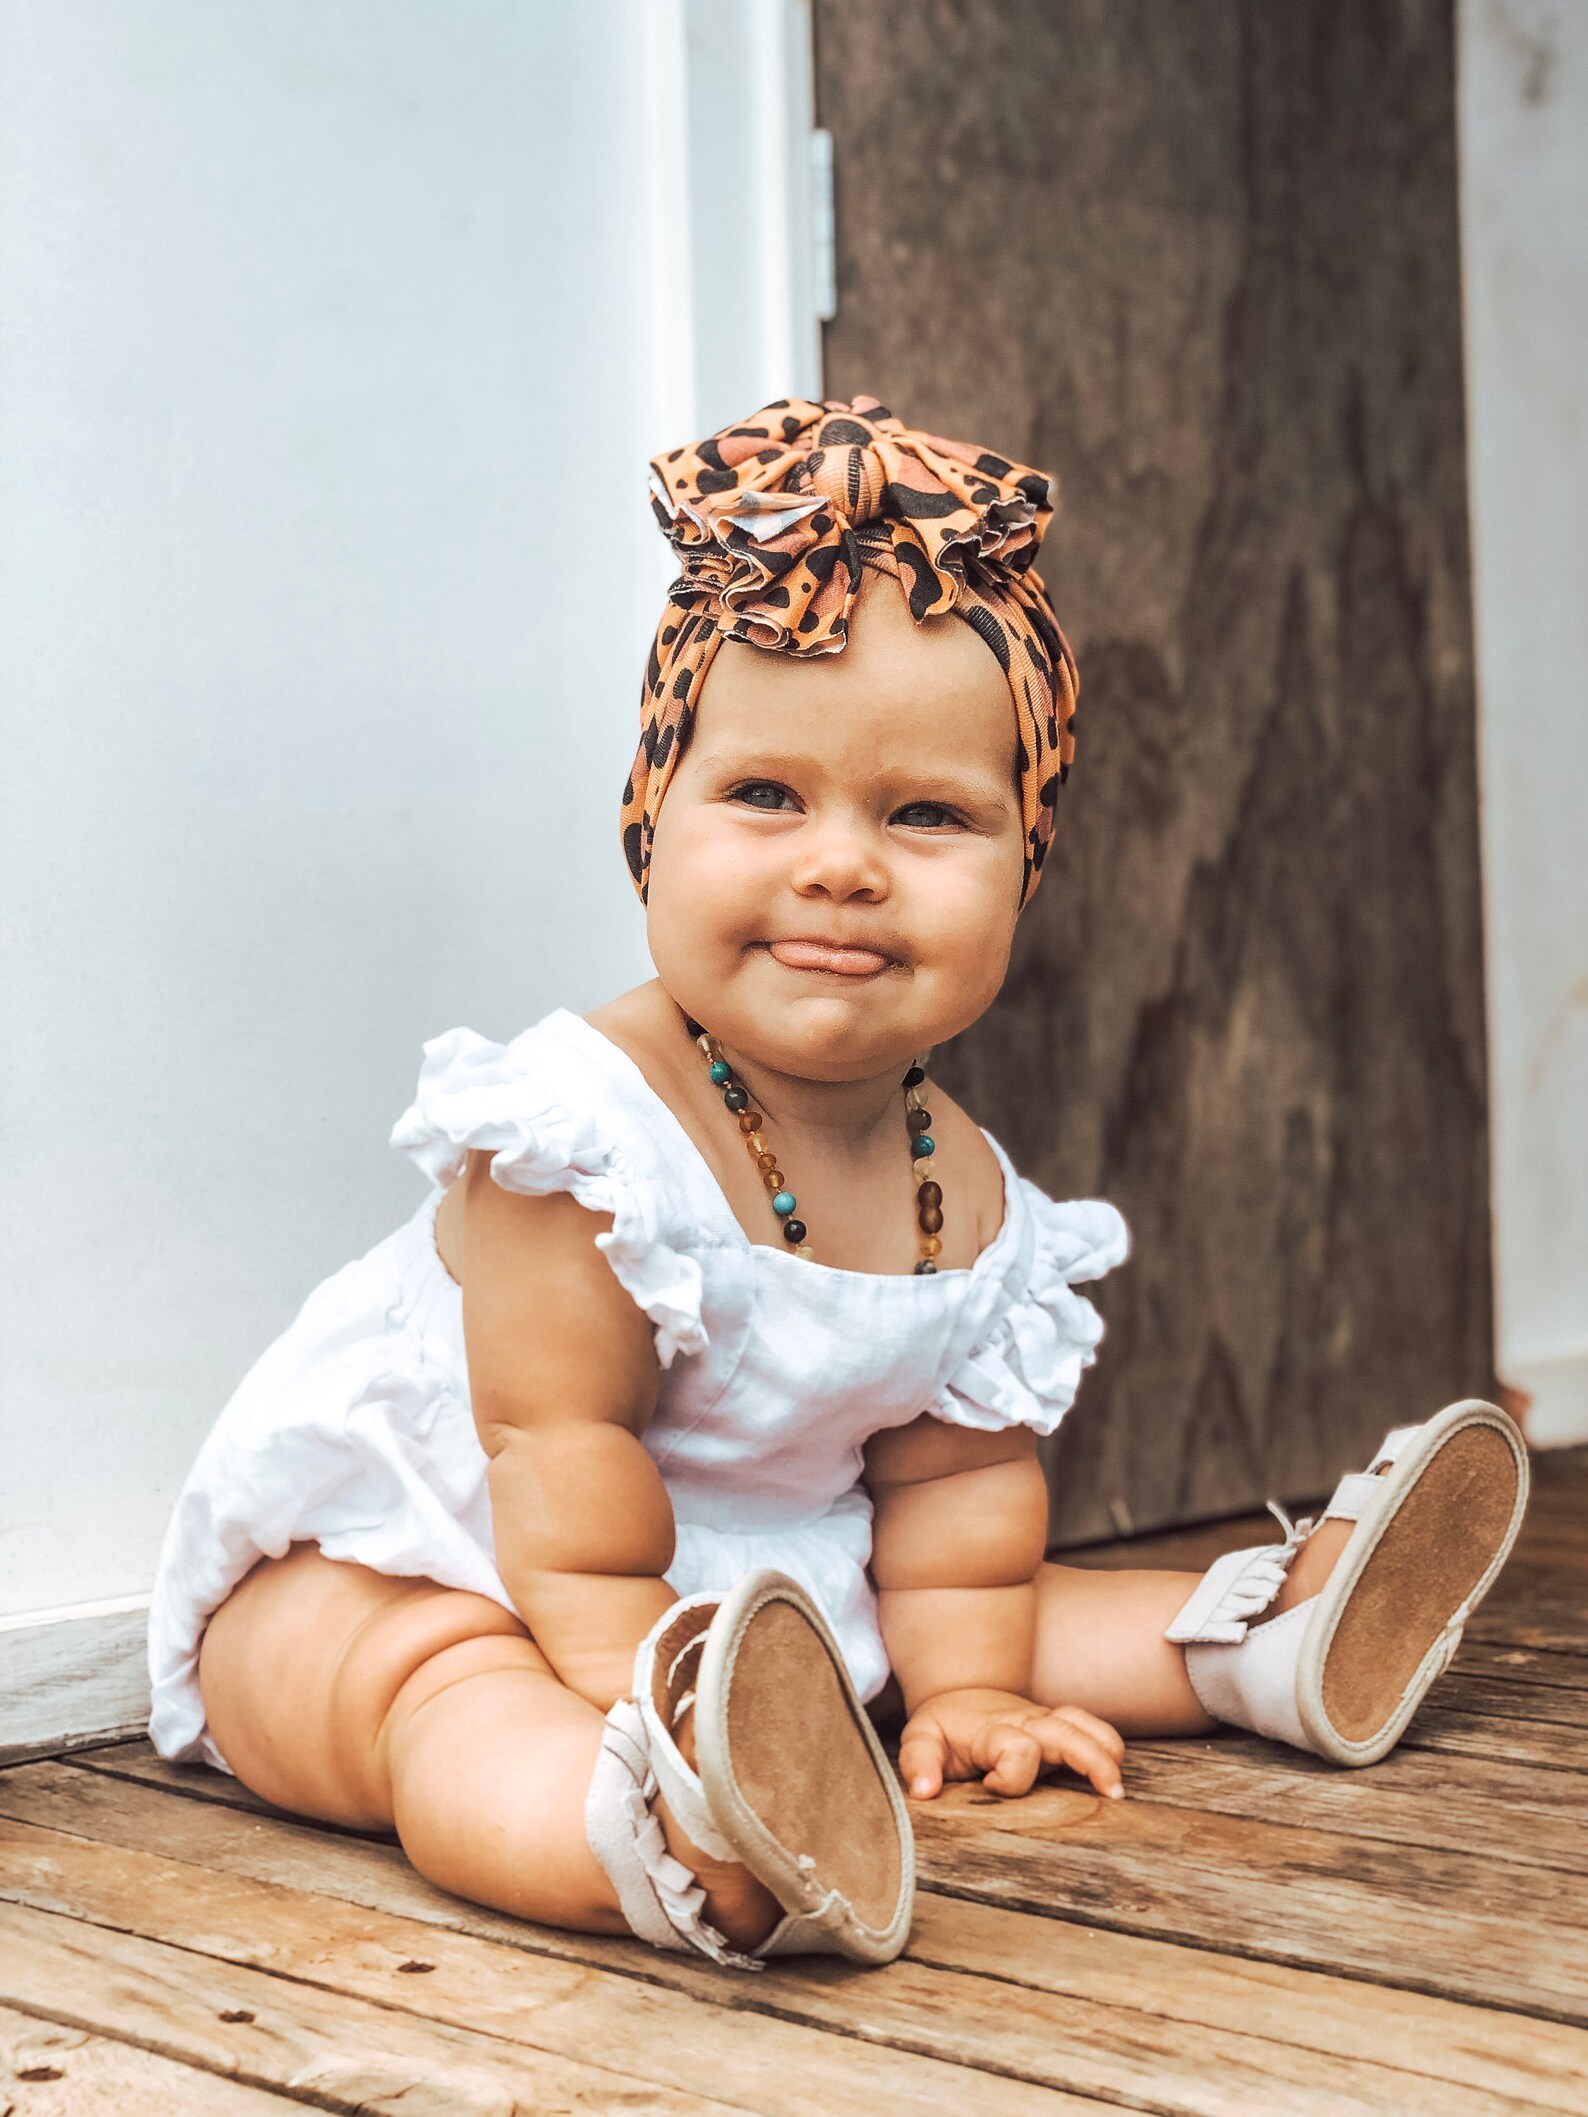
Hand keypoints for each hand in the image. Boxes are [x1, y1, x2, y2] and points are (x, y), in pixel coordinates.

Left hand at [899, 1687, 1124, 1800]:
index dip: (1010, 1777)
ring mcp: (1048, 1724)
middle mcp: (1028, 1723)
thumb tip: (924, 1791)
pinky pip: (1094, 1729)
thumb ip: (919, 1762)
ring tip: (1118, 1791)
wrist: (961, 1693)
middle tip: (1111, 1794)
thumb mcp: (921, 1738)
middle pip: (1068, 1733)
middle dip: (1092, 1761)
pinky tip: (1115, 1777)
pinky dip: (1109, 1749)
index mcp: (994, 1730)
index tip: (988, 1787)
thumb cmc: (944, 1725)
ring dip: (1107, 1753)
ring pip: (1088, 1727)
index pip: (1018, 1750)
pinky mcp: (1060, 1728)